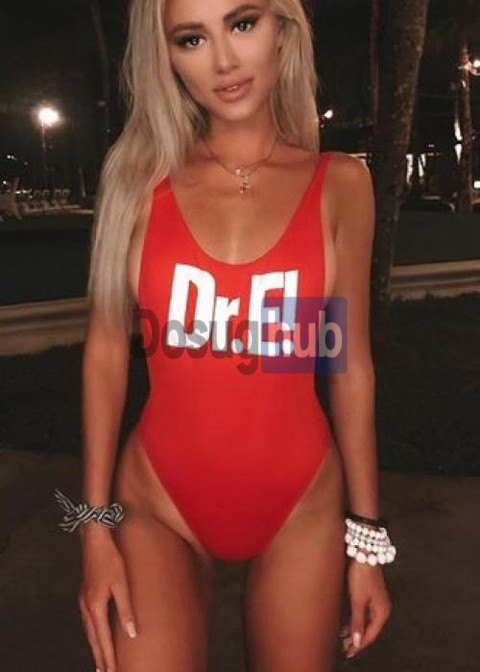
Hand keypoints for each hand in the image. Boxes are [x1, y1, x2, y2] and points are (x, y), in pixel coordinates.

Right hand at [78, 525, 136, 671]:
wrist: (95, 538)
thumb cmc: (111, 558)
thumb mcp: (122, 583)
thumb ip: (126, 609)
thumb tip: (132, 633)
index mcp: (95, 606)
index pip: (103, 639)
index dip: (109, 657)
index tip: (114, 671)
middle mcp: (86, 606)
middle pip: (93, 639)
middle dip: (100, 657)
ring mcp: (83, 600)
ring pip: (89, 631)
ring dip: (95, 647)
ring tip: (101, 661)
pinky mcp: (85, 594)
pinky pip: (88, 621)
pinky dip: (93, 634)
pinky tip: (97, 635)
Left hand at [340, 559, 391, 658]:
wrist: (363, 552)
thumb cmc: (362, 574)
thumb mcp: (358, 600)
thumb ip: (357, 621)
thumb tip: (357, 640)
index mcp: (382, 611)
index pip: (370, 634)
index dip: (359, 645)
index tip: (348, 652)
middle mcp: (381, 608)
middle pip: (368, 629)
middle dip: (356, 639)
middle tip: (343, 648)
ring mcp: (375, 601)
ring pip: (364, 621)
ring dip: (354, 630)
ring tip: (341, 638)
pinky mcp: (369, 594)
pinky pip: (362, 613)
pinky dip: (354, 620)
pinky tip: (345, 624)